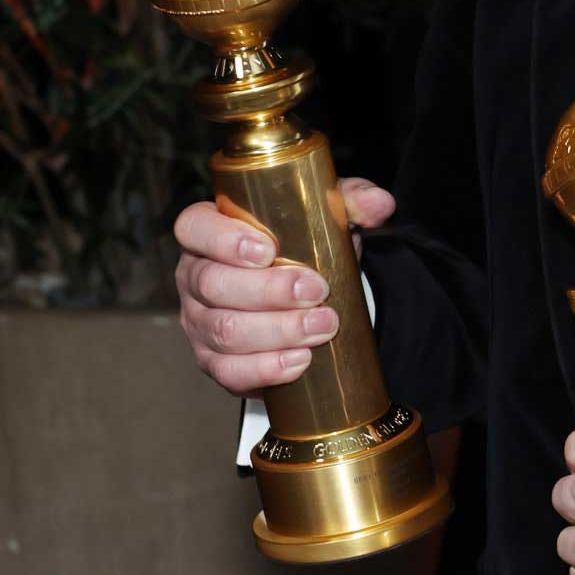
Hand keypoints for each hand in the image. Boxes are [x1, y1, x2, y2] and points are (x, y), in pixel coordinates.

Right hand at [173, 175, 393, 394]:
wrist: (302, 297)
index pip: (193, 228)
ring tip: (322, 327)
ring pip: (224, 330)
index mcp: (207, 232)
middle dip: (269, 291)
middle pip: (214, 284)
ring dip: (278, 331)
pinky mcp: (214, 362)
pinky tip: (299, 361)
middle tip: (317, 291)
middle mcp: (194, 276)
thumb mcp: (324, 216)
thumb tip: (380, 204)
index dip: (224, 239)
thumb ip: (350, 202)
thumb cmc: (299, 247)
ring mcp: (199, 322)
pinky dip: (266, 369)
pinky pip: (230, 371)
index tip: (269, 249)